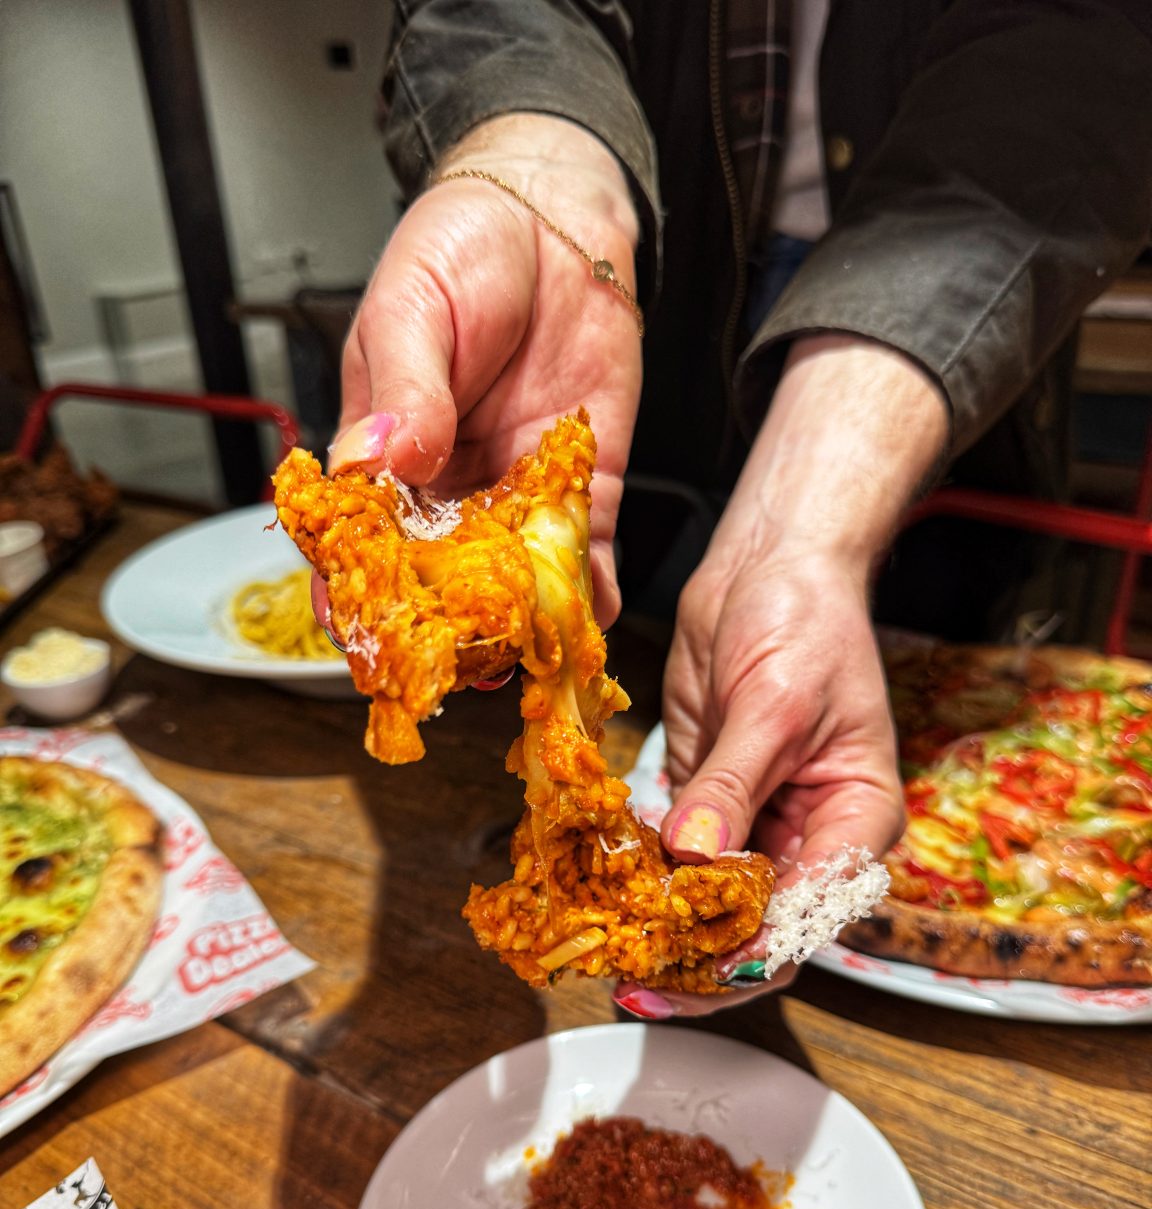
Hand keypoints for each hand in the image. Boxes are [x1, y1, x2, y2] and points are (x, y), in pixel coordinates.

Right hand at [321, 113, 642, 629]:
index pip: (359, 542)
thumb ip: (402, 390)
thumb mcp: (413, 310)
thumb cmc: (463, 249)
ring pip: (508, 583)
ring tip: (524, 653)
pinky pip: (582, 556)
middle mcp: (446, 490)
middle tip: (458, 660)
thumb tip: (381, 458)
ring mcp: (514, 496)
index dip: (357, 593)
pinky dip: (587, 593)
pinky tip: (586, 617)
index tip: (363, 636)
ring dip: (517, 623)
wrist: (557, 216)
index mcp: (385, 455)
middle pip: (436, 582)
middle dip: (444, 628)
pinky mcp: (580, 489)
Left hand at [614, 334, 949, 1017]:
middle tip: (635, 982)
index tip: (695, 970)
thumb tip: (695, 856)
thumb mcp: (774, 703)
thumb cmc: (803, 620)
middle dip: (699, 962)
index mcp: (855, 824)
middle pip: (758, 930)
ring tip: (608, 954)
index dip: (751, 954)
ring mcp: (756, 827)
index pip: (807, 914)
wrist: (772, 566)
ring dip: (663, 931)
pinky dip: (643, 882)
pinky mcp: (709, 806)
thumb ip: (733, 784)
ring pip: (711, 908)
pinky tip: (604, 899)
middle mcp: (809, 840)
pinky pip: (675, 862)